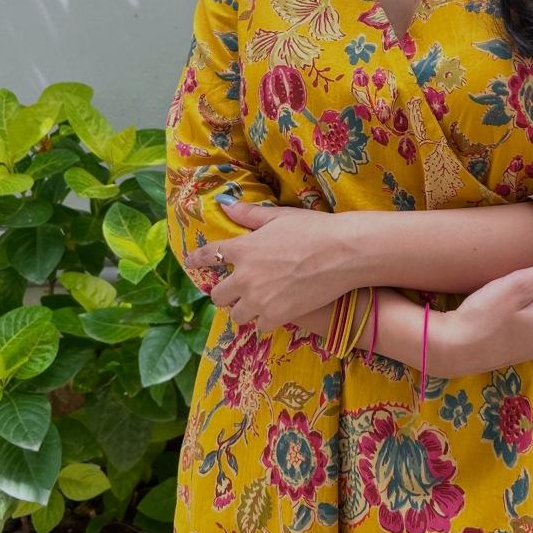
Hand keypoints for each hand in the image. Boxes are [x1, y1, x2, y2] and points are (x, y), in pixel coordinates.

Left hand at [183, 201, 352, 330]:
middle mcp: (244, 276)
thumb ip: (250, 215)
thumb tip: (226, 204)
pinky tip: (274, 315)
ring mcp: (259, 299)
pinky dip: (264, 322)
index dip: (197, 259)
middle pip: (218, 295)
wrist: (342, 253)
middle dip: (226, 292)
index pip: (209, 255)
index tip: (190, 262)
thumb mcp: (279, 216)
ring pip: (236, 315)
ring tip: (256, 304)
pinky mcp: (277, 316)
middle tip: (236, 290)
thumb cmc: (313, 229)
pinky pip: (259, 327)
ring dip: (244, 310)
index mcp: (243, 249)